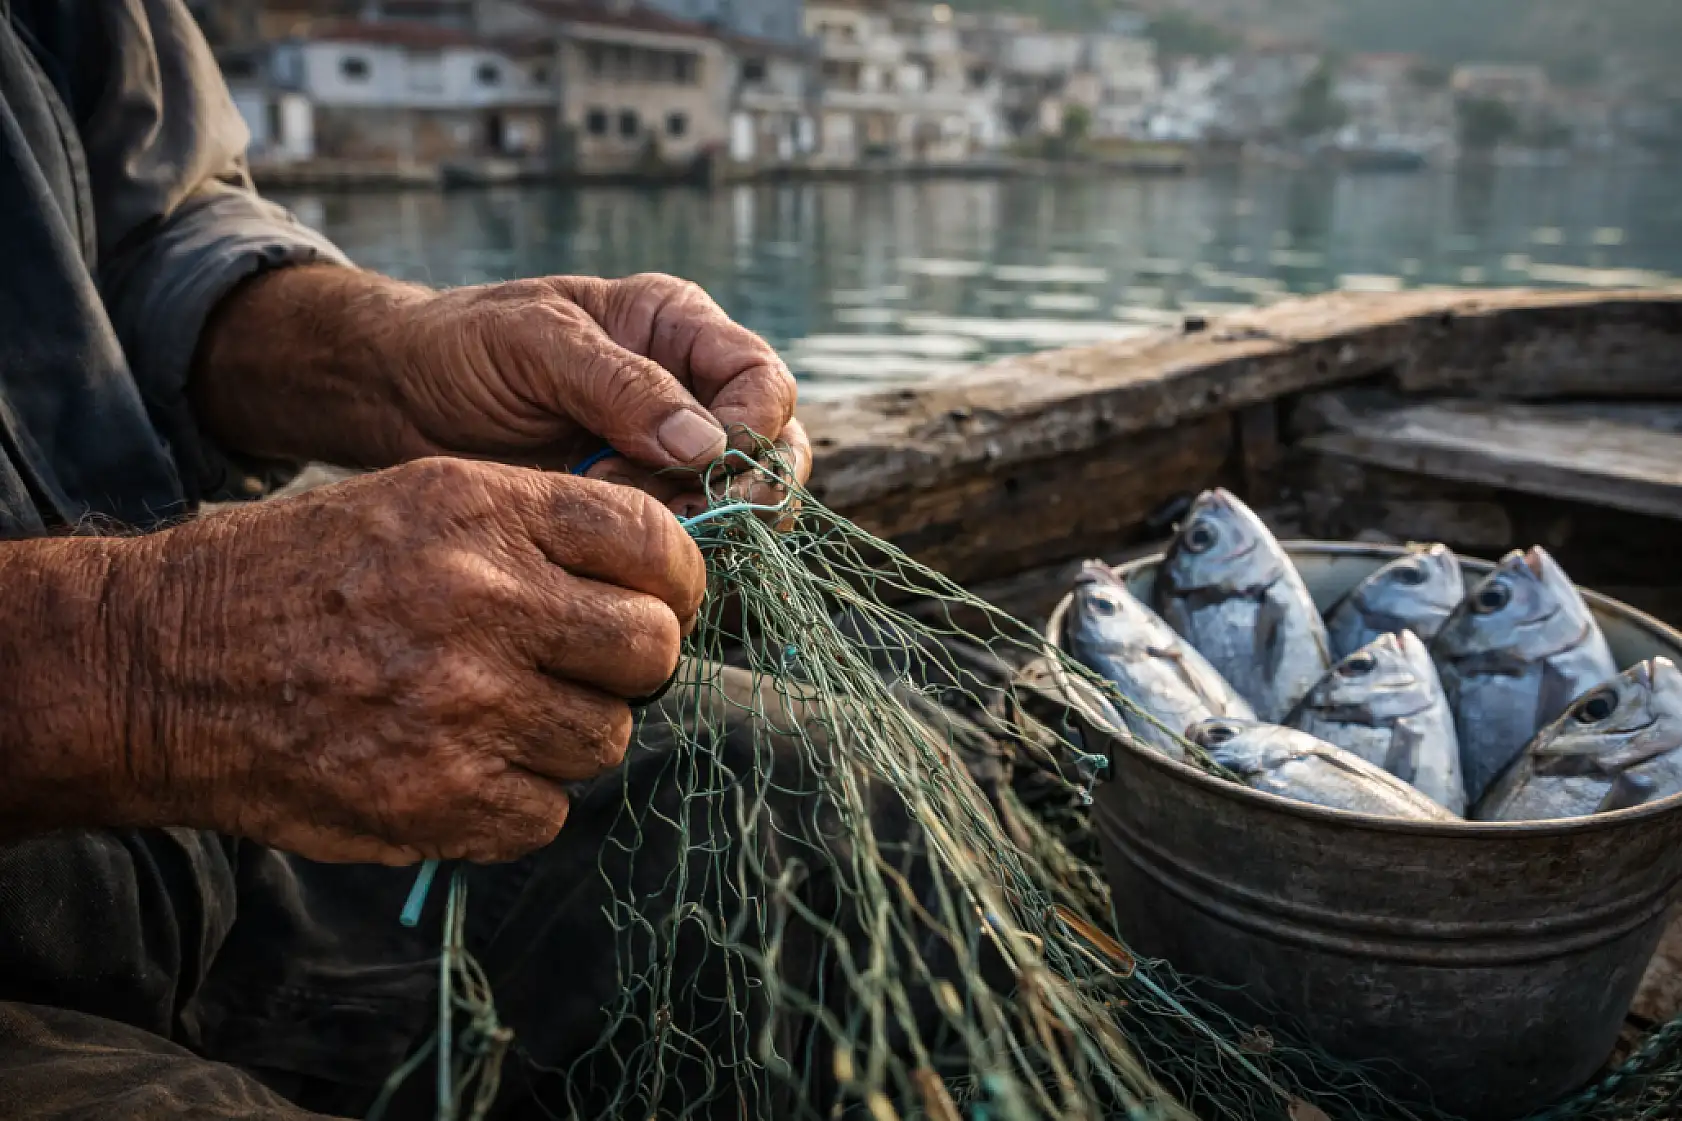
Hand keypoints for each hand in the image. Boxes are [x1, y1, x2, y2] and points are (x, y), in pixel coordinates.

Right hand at [98, 458, 703, 864]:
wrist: (165, 665)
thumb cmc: (300, 576)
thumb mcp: (416, 501)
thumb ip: (536, 530)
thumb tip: (653, 579)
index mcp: (484, 511)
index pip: (655, 541)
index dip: (675, 581)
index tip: (659, 602)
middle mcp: (486, 600)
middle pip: (651, 649)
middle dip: (634, 664)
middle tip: (587, 669)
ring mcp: (466, 704)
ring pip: (608, 737)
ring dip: (570, 735)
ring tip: (501, 717)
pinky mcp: (441, 796)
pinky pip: (548, 812)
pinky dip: (518, 802)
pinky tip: (462, 769)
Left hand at [194, 270, 811, 517]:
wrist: (394, 398)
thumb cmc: (459, 348)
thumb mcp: (532, 344)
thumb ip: (619, 385)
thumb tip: (705, 445)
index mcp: (678, 331)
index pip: (763, 383)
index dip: (748, 430)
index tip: (688, 463)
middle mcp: (691, 395)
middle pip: (775, 454)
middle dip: (738, 495)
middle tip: (670, 522)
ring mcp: (668, 460)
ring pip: (741, 509)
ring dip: (702, 535)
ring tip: (625, 538)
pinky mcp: (639, 514)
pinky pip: (690, 546)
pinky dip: (669, 564)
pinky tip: (616, 568)